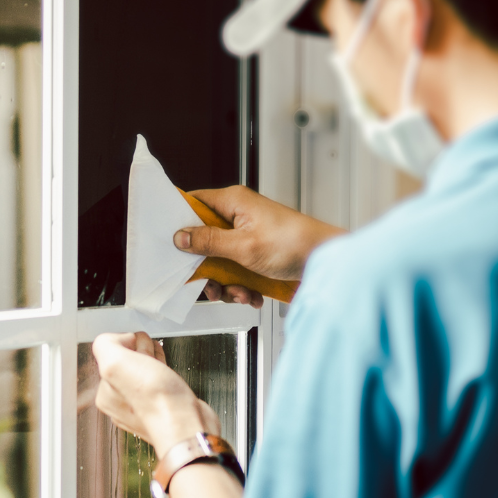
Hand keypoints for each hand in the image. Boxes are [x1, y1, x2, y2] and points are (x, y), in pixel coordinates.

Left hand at [92, 332, 219, 450]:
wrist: (188, 426)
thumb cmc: (157, 401)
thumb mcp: (116, 362)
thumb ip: (106, 345)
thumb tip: (121, 340)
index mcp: (105, 394)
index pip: (111, 353)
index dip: (128, 344)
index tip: (138, 350)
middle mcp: (120, 403)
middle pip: (129, 361)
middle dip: (142, 353)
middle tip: (151, 362)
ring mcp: (142, 406)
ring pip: (145, 369)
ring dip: (154, 360)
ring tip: (162, 366)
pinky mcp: (163, 405)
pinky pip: (159, 380)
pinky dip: (164, 370)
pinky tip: (169, 372)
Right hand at [174, 187, 342, 294]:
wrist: (326, 262)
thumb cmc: (294, 243)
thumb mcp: (243, 245)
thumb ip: (208, 241)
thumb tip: (180, 237)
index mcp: (233, 202)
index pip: (194, 202)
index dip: (179, 221)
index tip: (171, 242)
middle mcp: (239, 217)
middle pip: (204, 240)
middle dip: (206, 267)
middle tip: (210, 282)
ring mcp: (248, 238)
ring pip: (220, 262)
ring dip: (226, 283)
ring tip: (240, 292)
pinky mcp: (257, 257)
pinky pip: (237, 273)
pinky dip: (242, 287)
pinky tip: (253, 294)